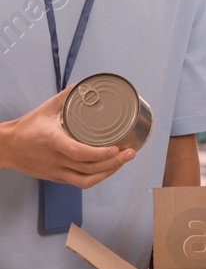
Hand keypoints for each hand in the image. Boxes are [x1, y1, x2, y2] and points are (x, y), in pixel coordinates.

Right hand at [0, 86, 133, 187]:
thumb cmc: (26, 128)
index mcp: (53, 142)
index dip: (100, 154)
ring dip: (109, 172)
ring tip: (123, 161)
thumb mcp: (45, 110)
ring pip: (86, 180)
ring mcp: (56, 171)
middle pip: (89, 168)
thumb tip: (83, 85)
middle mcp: (56, 159)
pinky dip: (97, 178)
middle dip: (114, 162)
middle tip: (130, 152)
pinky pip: (80, 182)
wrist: (7, 148)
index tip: (116, 148)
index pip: (78, 152)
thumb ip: (65, 97)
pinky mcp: (57, 178)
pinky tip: (109, 169)